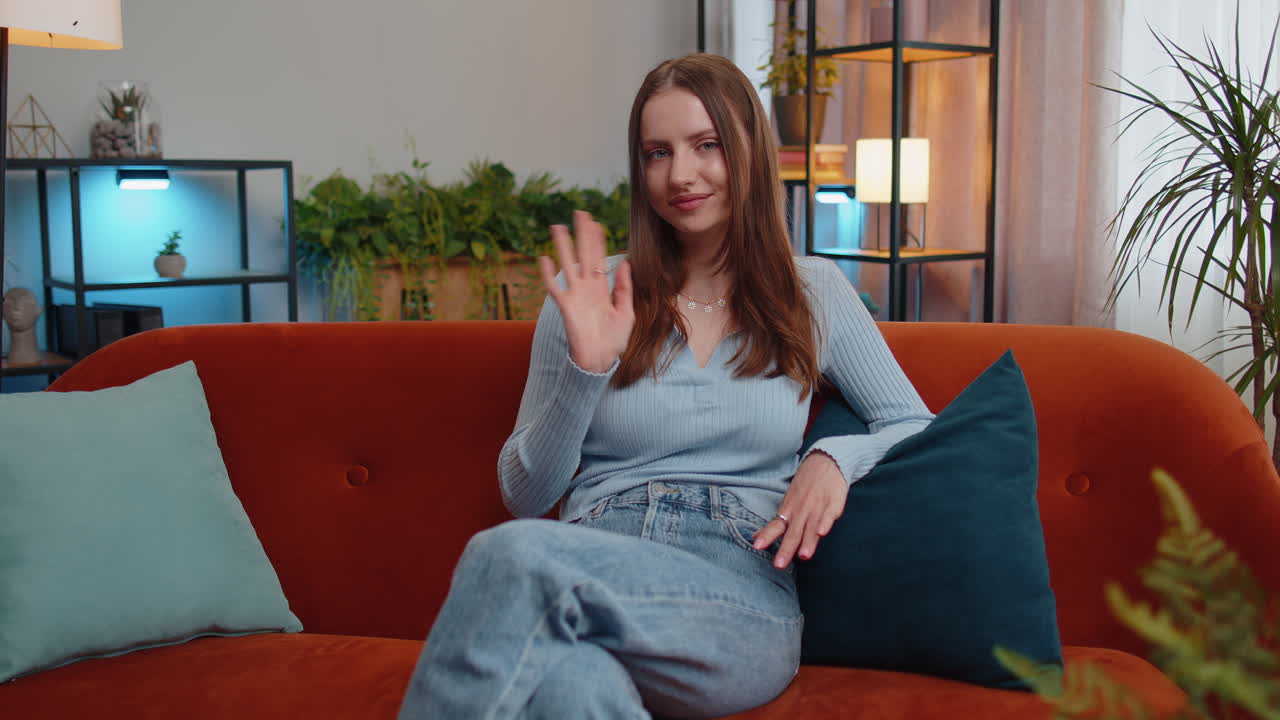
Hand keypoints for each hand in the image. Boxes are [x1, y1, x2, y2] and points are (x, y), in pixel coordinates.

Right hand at [538, 210, 634, 372]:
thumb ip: (624, 288)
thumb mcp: (626, 312)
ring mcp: (575, 295)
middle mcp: (586, 288)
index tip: (596, 222)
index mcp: (601, 289)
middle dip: (582, 234)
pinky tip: (544, 258)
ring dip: (562, 246)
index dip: (597, 240)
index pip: (598, 258)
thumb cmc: (614, 340)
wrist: (601, 360)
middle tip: (580, 213)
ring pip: (567, 264)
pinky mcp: (566, 306)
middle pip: (583, 255)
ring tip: (557, 227)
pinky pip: (554, 287)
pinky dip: (548, 274)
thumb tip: (625, 263)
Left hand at [753, 451, 847, 568]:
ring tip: (804, 556)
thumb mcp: (788, 503)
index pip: (776, 526)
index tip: (756, 546)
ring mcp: (817, 506)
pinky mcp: (833, 503)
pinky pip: (828, 514)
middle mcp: (801, 510)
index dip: (767, 536)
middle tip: (779, 565)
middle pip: (793, 532)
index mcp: (790, 510)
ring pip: (811, 527)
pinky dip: (825, 523)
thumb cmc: (806, 486)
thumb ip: (777, 523)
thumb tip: (756, 537)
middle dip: (786, 549)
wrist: (825, 462)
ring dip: (807, 541)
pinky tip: (823, 532)